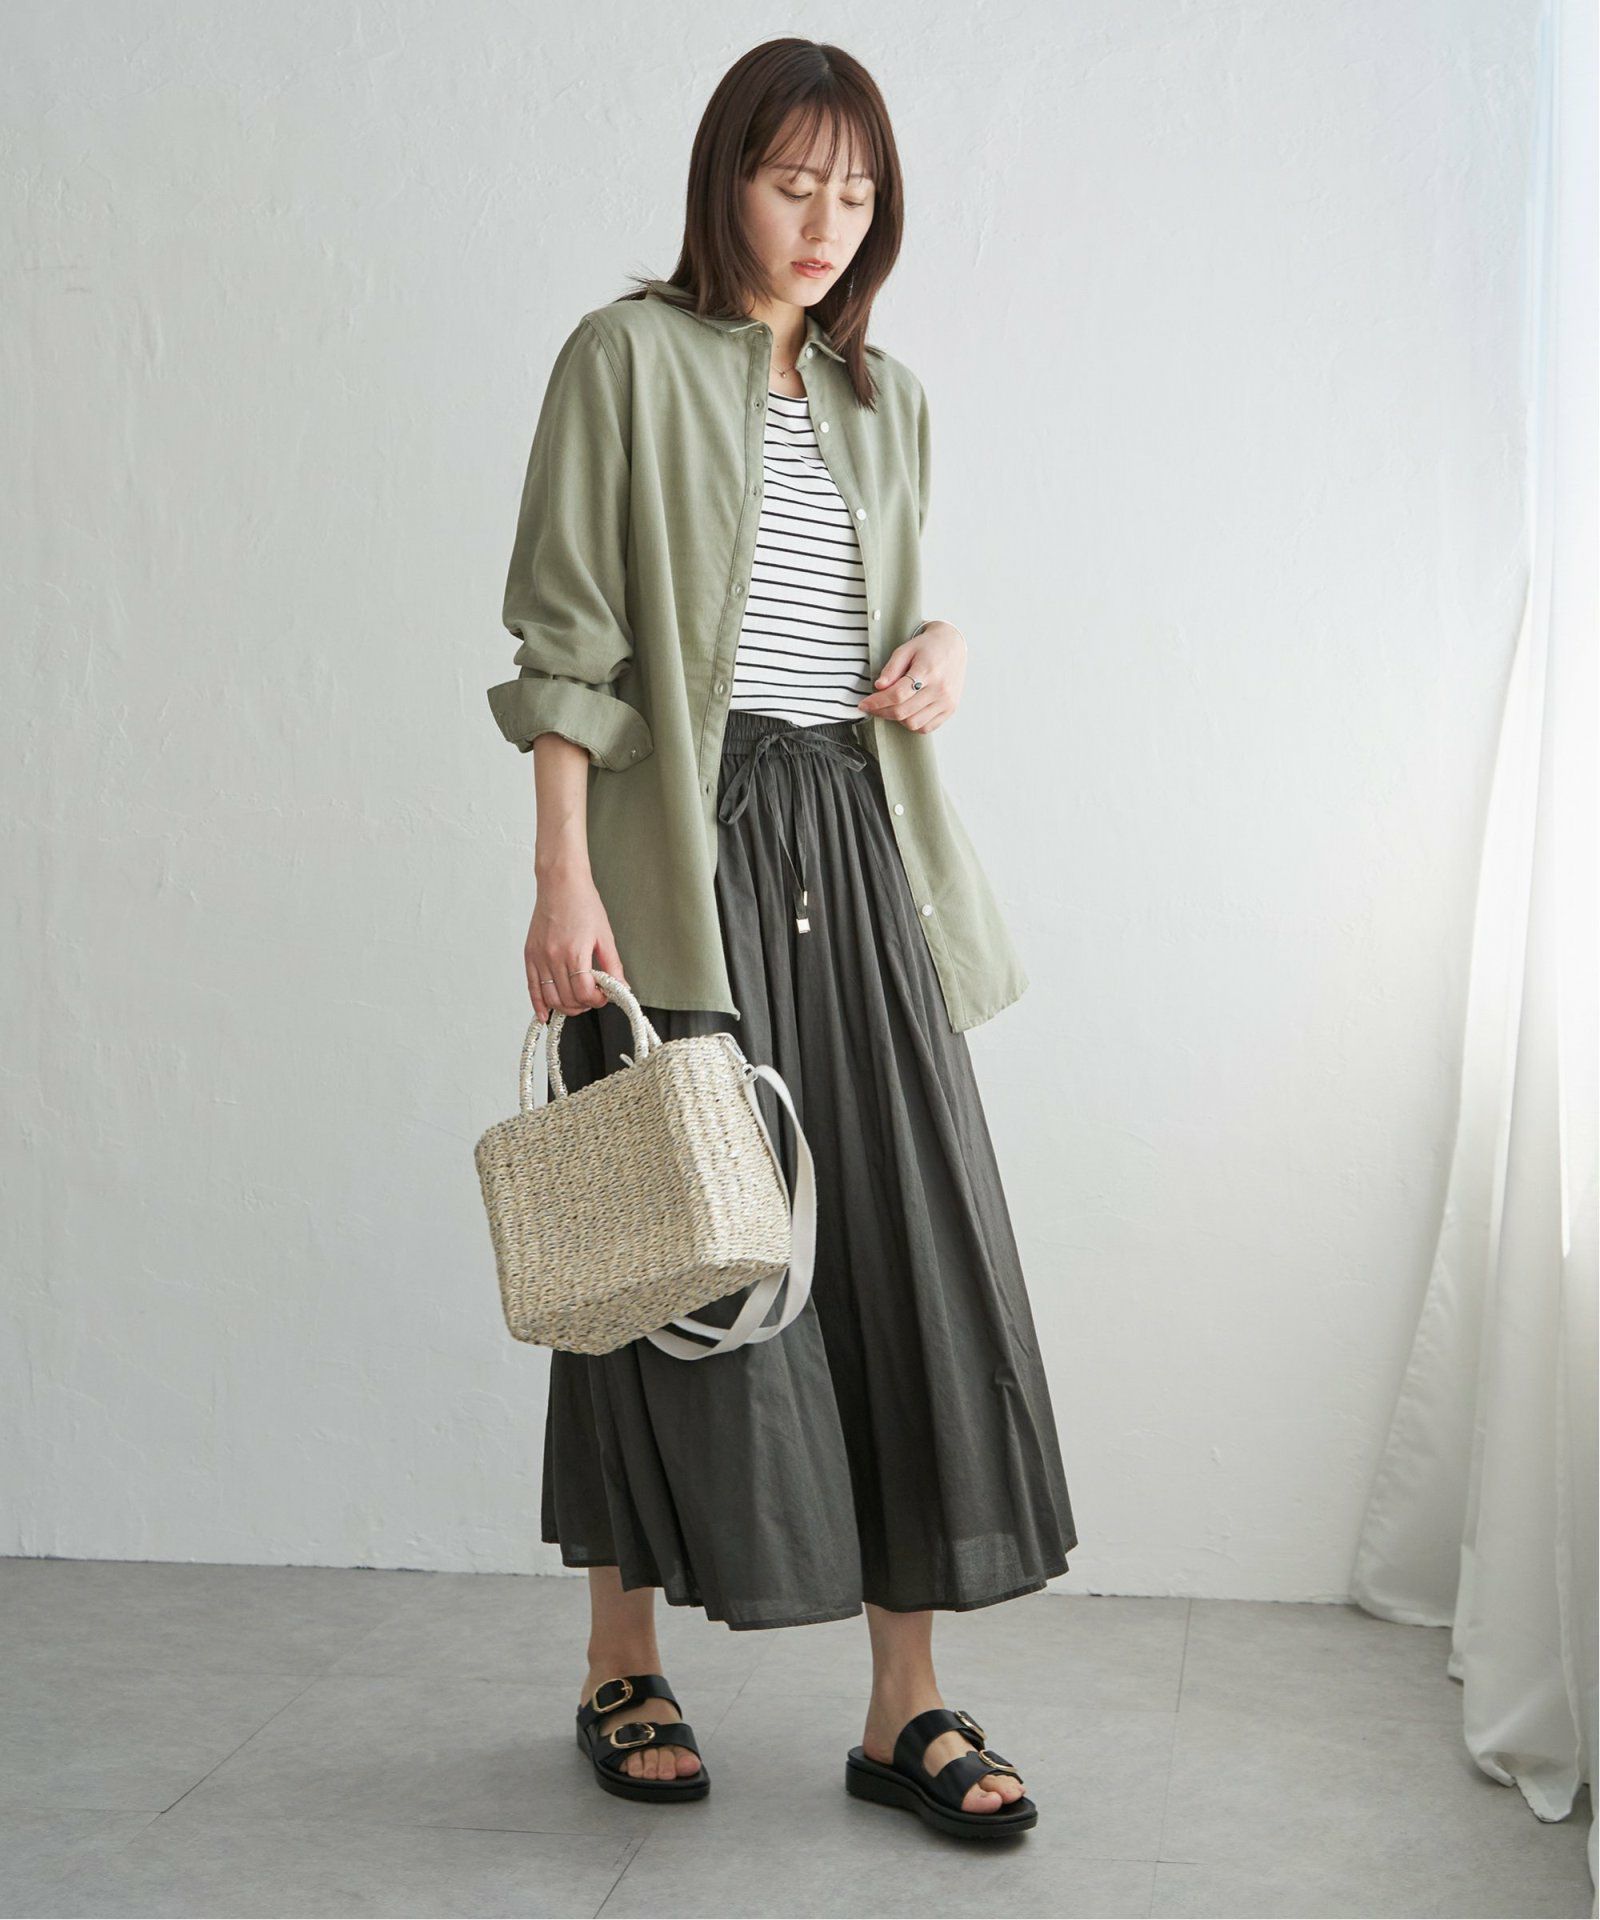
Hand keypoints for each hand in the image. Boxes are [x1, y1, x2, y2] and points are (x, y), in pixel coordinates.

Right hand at [524, 857, 628, 1024]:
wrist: (560, 883)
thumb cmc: (583, 903)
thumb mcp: (605, 935)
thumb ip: (613, 965)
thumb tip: (622, 988)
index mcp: (574, 952)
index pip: (584, 992)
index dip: (597, 1000)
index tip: (605, 995)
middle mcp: (553, 957)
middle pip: (567, 999)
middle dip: (584, 1005)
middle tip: (594, 998)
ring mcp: (539, 957)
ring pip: (550, 998)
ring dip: (565, 1007)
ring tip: (578, 1001)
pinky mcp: (529, 955)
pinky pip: (531, 988)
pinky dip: (538, 1005)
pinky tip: (545, 1015)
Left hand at [856, 620, 965, 732]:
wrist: (953, 646)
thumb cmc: (927, 647)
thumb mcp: (905, 649)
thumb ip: (891, 668)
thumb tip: (879, 687)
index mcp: (928, 671)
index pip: (897, 694)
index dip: (877, 702)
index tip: (863, 704)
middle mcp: (940, 689)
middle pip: (903, 711)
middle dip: (882, 712)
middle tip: (872, 707)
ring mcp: (947, 702)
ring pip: (913, 723)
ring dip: (896, 719)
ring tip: (890, 708)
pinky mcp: (950, 709)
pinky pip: (926, 728)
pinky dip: (912, 724)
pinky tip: (905, 712)